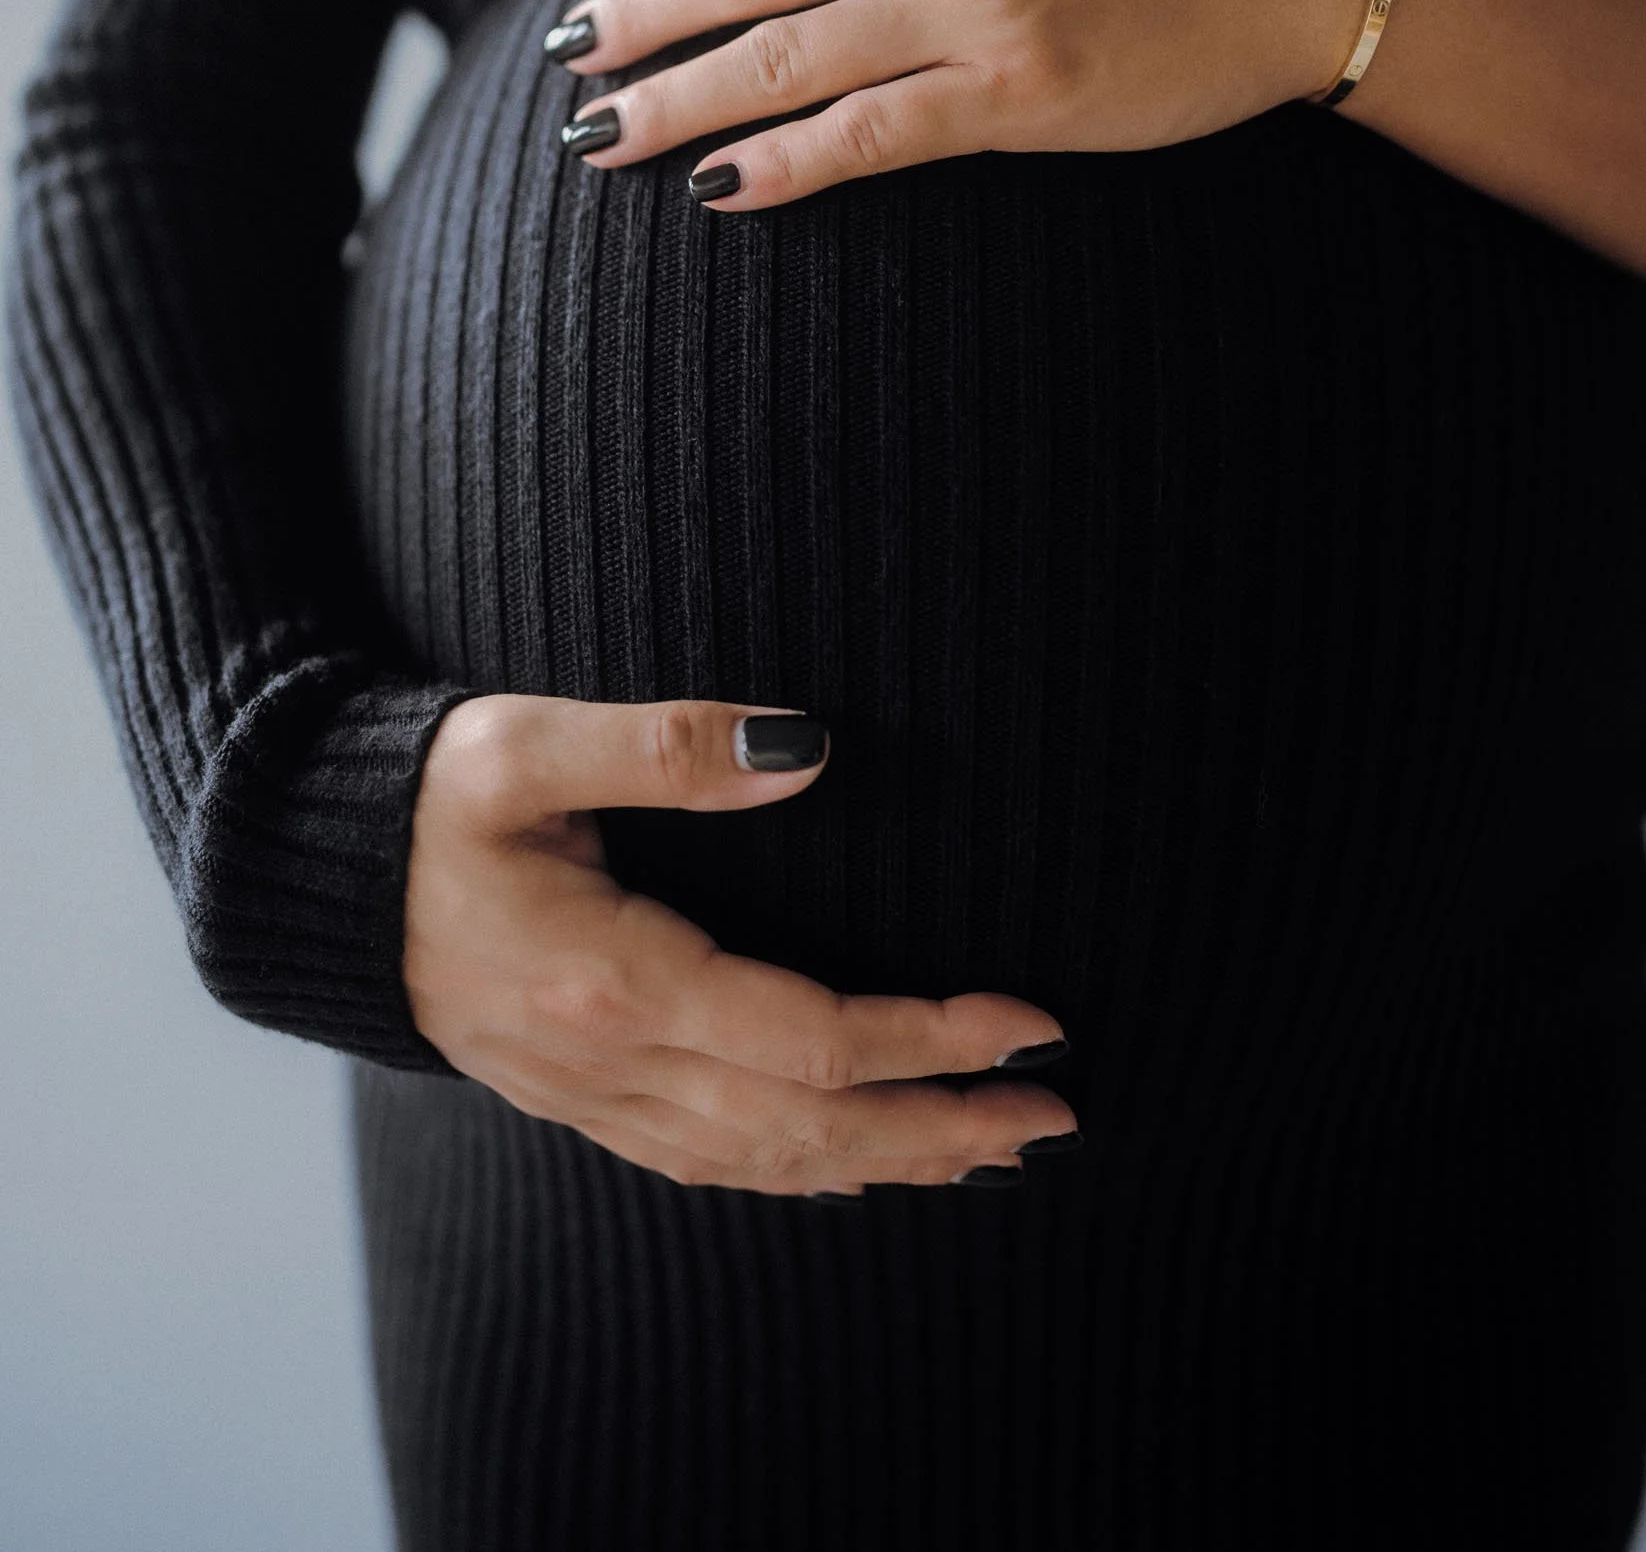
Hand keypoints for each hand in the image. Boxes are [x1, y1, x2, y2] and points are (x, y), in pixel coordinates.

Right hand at [405, 692, 1078, 1194]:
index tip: (1031, 1025)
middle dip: (942, 1124)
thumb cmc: (423, 798)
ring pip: (769, 1163)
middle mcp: (612, 1064)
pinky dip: (804, 1174)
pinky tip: (856, 1169)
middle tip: (1056, 1116)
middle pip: (812, 1126)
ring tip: (989, 1152)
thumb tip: (808, 746)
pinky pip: (715, 1164)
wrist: (316, 881)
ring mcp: (595, 1097)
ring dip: (889, 1162)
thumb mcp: (523, 744)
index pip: (813, 1039)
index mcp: (613, 981)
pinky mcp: (584, 1099)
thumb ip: (662, 744)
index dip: (932, 1039)